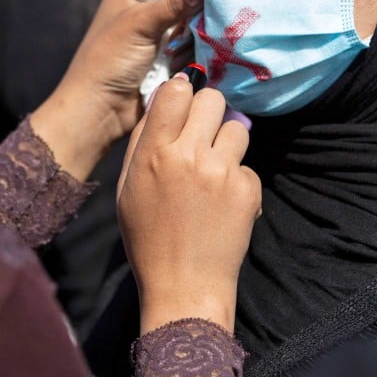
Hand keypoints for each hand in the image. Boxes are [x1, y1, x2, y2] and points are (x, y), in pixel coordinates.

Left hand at [31, 0, 202, 180]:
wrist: (100, 110)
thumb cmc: (109, 60)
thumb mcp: (141, 24)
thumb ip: (174, 4)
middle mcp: (145, 4)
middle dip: (198, 13)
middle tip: (210, 23)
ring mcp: (158, 31)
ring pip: (195, 24)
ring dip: (198, 37)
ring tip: (199, 47)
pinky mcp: (168, 55)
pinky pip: (194, 47)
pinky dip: (196, 53)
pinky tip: (198, 61)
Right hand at [116, 74, 261, 333]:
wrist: (184, 285)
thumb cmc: (148, 238)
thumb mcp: (129, 187)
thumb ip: (143, 140)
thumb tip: (163, 99)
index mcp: (154, 153)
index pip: (176, 90)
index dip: (182, 93)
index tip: (182, 105)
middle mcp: (189, 155)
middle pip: (213, 99)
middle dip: (208, 112)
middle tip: (201, 136)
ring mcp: (222, 172)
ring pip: (237, 127)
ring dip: (226, 143)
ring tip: (213, 171)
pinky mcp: (247, 190)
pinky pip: (247, 165)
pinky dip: (238, 180)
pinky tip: (223, 203)